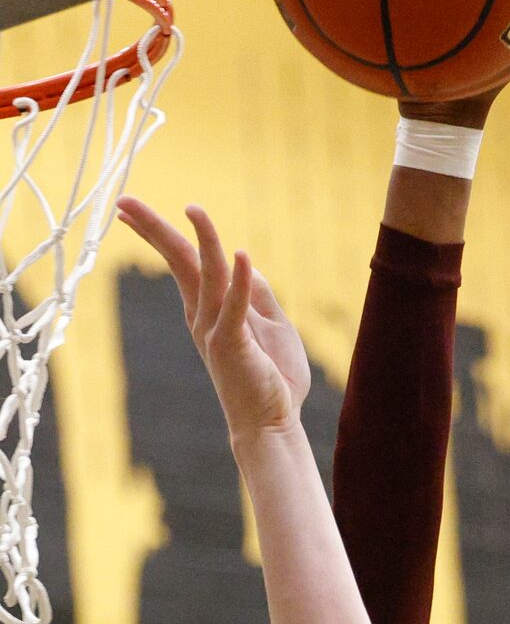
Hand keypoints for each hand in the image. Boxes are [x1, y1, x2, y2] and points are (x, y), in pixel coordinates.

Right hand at [117, 199, 310, 439]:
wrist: (272, 424)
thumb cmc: (273, 379)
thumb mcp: (272, 325)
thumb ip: (258, 294)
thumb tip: (244, 262)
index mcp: (209, 310)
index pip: (181, 262)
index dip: (158, 233)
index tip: (127, 209)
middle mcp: (203, 317)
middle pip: (178, 262)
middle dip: (153, 229)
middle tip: (122, 199)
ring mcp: (214, 330)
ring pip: (206, 275)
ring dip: (203, 240)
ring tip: (194, 209)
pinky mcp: (233, 345)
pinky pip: (235, 307)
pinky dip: (239, 280)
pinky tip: (240, 254)